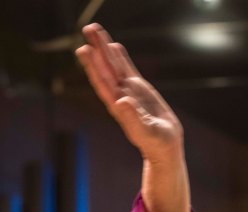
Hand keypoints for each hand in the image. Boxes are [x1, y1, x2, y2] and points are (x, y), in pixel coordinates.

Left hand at [76, 24, 190, 211]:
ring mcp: (129, 91)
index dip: (92, 65)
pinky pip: (127, 69)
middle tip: (87, 28)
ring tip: (94, 31)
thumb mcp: (145, 132)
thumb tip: (121, 101)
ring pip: (114, 65)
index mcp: (119, 105)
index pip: (102, 81)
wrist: (164, 146)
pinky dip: (120, 57)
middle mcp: (120, 95)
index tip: (83, 49)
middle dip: (96, 48)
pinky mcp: (139, 90)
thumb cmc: (155, 143)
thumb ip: (132, 118)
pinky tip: (114, 46)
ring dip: (104, 49)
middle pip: (105, 67)